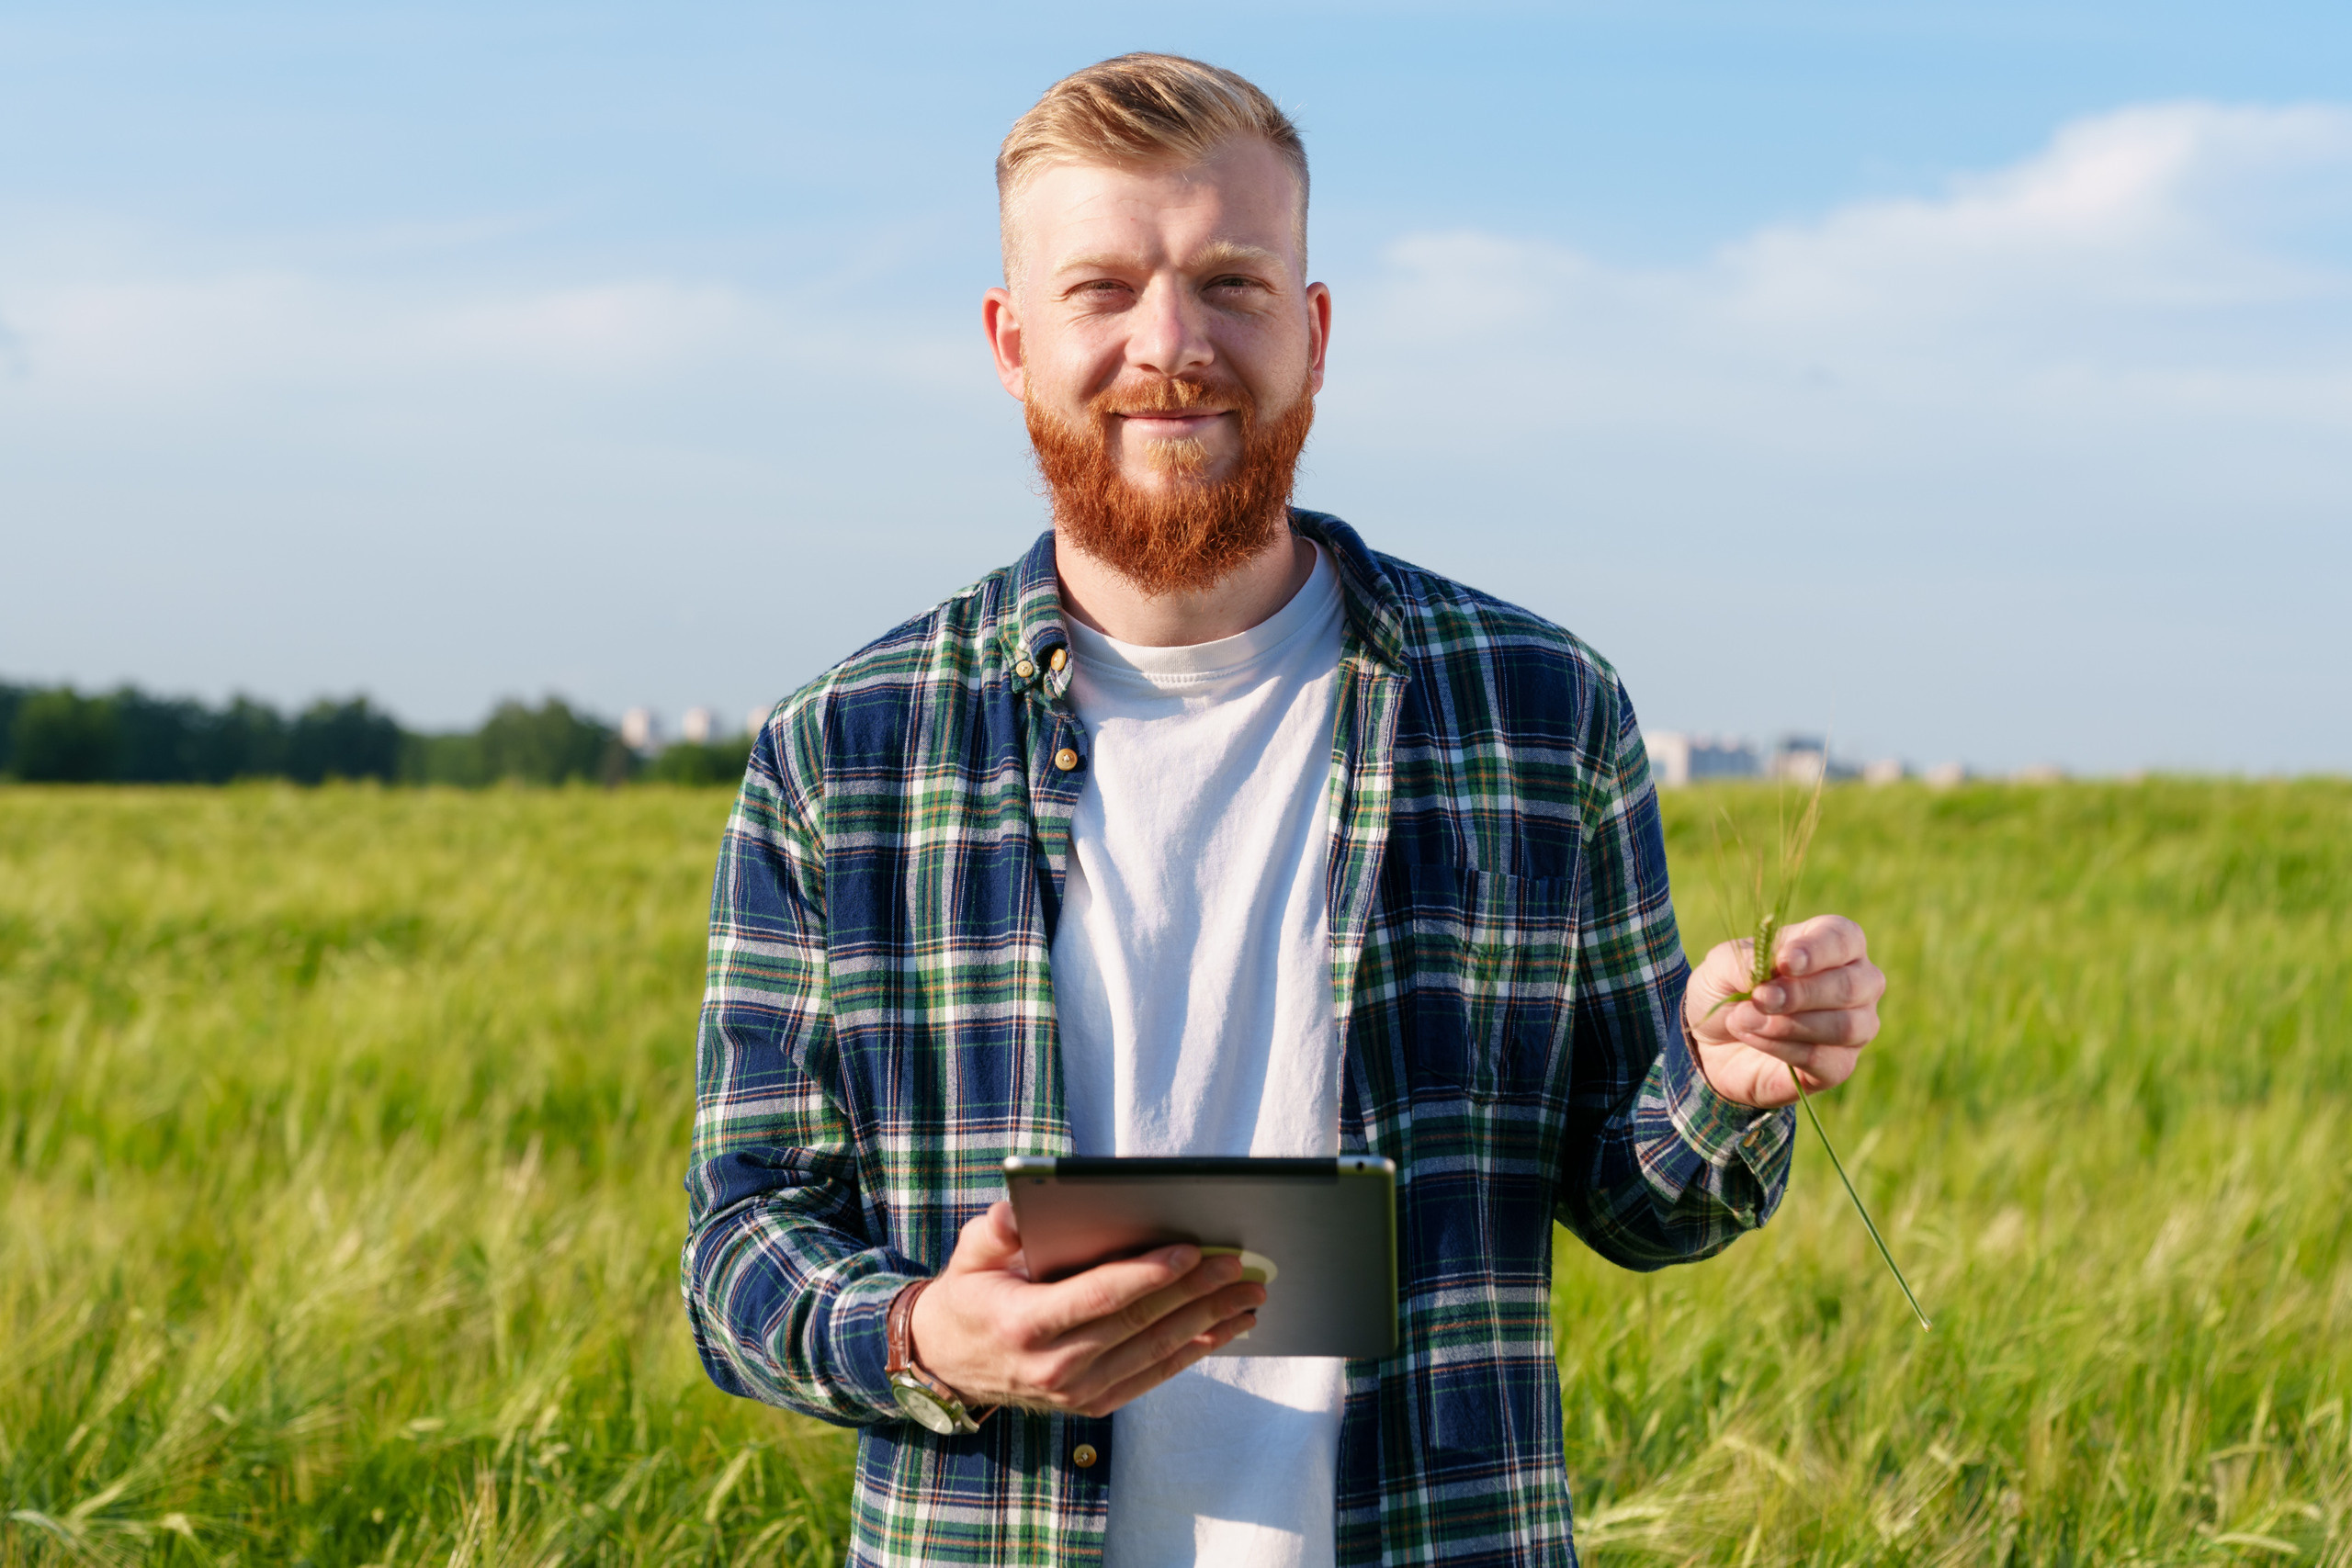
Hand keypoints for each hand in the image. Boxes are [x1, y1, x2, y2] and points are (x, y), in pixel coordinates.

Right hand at [907, 1200, 1264, 1417]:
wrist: (950, 1364)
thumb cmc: (969, 1295)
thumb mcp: (970, 1254)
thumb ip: (994, 1230)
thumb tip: (1015, 1209)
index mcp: (1025, 1325)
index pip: (1101, 1297)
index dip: (1150, 1273)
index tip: (1193, 1250)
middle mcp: (1054, 1367)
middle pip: (1140, 1324)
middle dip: (1197, 1292)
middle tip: (1241, 1267)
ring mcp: (1076, 1393)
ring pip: (1156, 1353)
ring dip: (1209, 1324)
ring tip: (1248, 1297)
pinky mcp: (1092, 1405)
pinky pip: (1152, 1376)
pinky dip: (1192, 1353)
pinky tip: (1222, 1331)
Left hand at [1683, 913, 1884, 1108]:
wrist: (1713, 1042)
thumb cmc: (1729, 989)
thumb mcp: (1721, 966)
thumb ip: (1743, 963)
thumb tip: (1768, 972)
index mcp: (1832, 943)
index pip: (1844, 938)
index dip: (1818, 950)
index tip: (1785, 962)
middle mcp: (1857, 983)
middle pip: (1851, 986)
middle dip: (1800, 994)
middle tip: (1758, 998)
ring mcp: (1856, 1026)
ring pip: (1845, 1027)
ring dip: (1788, 1024)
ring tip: (1744, 1019)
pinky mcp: (1839, 1065)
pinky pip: (1828, 1060)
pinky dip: (1785, 1050)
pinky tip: (1754, 1039)